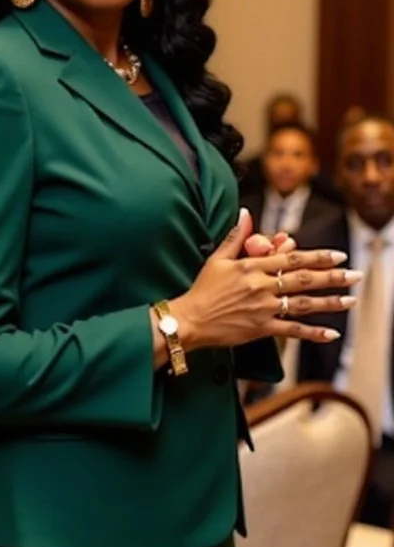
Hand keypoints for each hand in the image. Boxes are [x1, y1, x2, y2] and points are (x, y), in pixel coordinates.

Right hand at [171, 209, 360, 350]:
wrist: (190, 319)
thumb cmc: (203, 288)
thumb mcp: (218, 258)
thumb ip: (237, 236)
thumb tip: (247, 213)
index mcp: (252, 266)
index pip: (292, 258)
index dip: (317, 256)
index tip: (338, 255)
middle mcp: (261, 285)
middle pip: (304, 279)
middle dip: (333, 276)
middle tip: (355, 274)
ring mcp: (263, 308)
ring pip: (303, 303)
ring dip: (330, 302)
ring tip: (351, 300)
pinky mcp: (261, 328)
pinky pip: (292, 330)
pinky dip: (313, 333)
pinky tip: (332, 333)